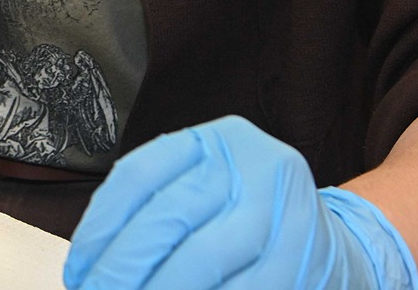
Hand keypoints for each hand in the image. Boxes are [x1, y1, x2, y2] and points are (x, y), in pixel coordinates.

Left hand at [64, 116, 417, 289]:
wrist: (337, 246)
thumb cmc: (248, 220)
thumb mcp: (207, 192)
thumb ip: (155, 212)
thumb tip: (92, 264)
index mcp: (218, 141)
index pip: (141, 174)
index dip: (100, 226)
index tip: (80, 269)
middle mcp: (253, 165)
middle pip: (169, 213)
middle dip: (124, 265)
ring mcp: (283, 211)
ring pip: (203, 256)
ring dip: (159, 289)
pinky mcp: (299, 258)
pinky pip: (240, 289)